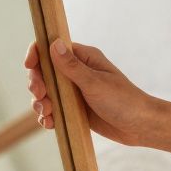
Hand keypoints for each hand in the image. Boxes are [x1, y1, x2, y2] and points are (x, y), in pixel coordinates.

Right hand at [24, 39, 156, 145]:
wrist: (140, 127)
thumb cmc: (123, 101)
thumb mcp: (95, 83)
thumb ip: (72, 66)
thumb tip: (53, 43)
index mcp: (83, 58)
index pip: (51, 48)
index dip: (36, 55)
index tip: (29, 66)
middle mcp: (76, 73)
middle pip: (43, 72)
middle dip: (36, 84)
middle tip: (41, 96)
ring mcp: (74, 92)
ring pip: (45, 93)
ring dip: (40, 103)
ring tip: (47, 114)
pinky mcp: (74, 109)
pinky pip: (53, 110)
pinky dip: (47, 117)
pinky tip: (50, 124)